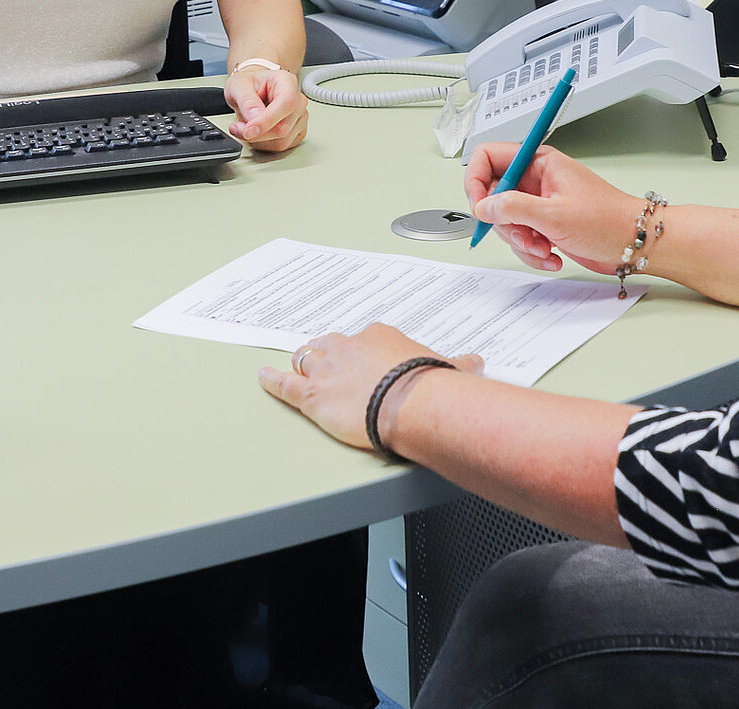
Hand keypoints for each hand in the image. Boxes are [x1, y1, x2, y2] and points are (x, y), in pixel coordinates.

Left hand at [224, 65, 307, 152]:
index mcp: (286, 82)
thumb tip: (254, 117)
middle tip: (237, 128)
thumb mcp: (238, 86)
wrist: (252, 90)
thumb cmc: (249, 84)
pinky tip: (257, 132)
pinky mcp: (297, 131)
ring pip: (282, 141)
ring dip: (258, 141)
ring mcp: (300, 117)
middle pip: (283, 127)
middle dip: (256, 134)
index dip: (267, 120)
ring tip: (245, 128)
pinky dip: (264, 144)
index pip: (286, 103)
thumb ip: (246, 100)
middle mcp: (298, 100)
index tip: (248, 130)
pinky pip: (282, 146)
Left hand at [257, 324, 483, 451]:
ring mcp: (327, 370)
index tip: (368, 362)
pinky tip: (263, 378)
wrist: (410, 403)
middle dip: (329, 354)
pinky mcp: (312, 396)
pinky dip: (272, 382)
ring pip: (305, 360)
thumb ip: (458, 364)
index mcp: (379, 336)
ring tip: (297, 367)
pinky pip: (285, 385)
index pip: (364, 339)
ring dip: (301, 364)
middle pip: (329, 345)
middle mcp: (348, 348)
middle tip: (331, 364)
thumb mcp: (449, 368)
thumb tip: (475, 362)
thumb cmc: (428, 385)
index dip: (362, 352)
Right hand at [464, 144, 645, 275]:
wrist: (634, 244)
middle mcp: (536, 179)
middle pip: (493, 195)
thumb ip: (513, 208)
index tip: (481, 207)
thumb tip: (482, 206)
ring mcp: (539, 202)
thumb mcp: (554, 214)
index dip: (476, 180)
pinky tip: (552, 255)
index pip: (488, 156)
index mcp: (538, 162)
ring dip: (521, 242)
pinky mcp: (544, 224)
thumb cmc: (608, 220)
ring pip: (506, 221)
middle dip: (505, 223)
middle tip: (525, 235)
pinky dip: (532, 252)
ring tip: (544, 248)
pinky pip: (521, 237)